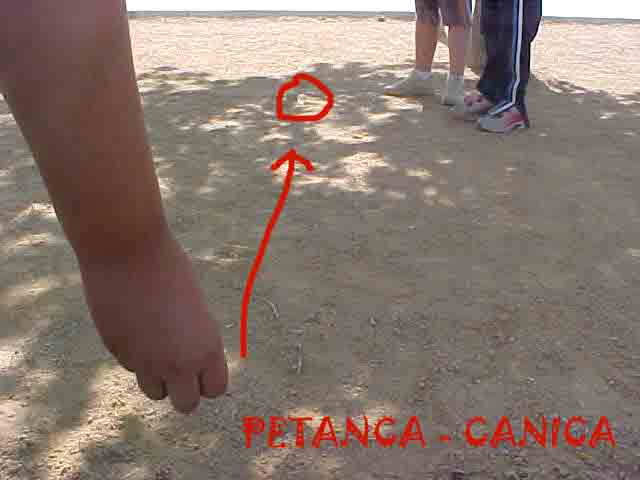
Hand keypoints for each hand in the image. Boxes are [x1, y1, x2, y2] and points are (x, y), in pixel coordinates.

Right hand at [78, 233, 227, 413]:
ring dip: (157, 377)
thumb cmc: (169, 268)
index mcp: (206, 347)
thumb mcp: (195, 307)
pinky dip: (134, 355)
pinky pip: (131, 366)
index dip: (208, 380)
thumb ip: (194, 338)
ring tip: (156, 344)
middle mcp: (178, 362)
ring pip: (154, 392)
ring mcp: (145, 362)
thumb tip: (190, 360)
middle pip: (186, 405)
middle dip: (183, 389)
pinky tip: (133, 325)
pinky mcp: (117, 353)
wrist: (127, 250)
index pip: (215, 390)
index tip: (202, 367)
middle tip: (179, 366)